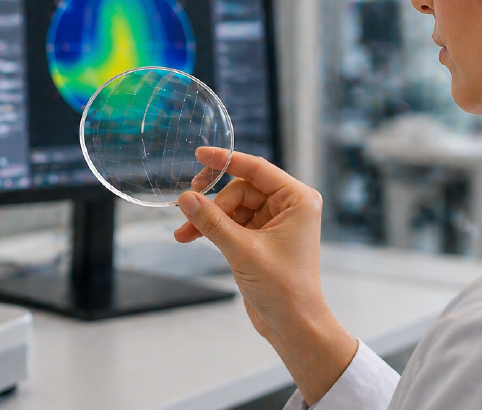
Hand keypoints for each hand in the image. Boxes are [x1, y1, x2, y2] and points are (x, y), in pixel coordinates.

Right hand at [175, 147, 357, 402]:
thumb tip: (185, 198)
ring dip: (209, 219)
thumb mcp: (242, 250)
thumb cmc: (283, 288)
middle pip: (240, 189)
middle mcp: (288, 206)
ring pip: (232, 207)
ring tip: (185, 234)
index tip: (200, 155)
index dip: (226, 160)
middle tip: (189, 217)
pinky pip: (232, 222)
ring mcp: (274, 222)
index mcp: (297, 199)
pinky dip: (213, 229)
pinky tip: (192, 237)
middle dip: (213, 204)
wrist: (294, 326)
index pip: (256, 168)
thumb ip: (212, 221)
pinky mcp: (261, 238)